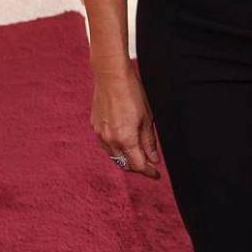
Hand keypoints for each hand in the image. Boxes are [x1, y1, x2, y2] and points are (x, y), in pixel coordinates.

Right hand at [91, 64, 160, 178]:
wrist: (111, 76)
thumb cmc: (132, 93)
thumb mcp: (146, 118)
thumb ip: (149, 141)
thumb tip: (153, 158)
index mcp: (125, 139)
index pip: (138, 165)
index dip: (149, 172)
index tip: (156, 174)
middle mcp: (110, 140)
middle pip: (124, 163)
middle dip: (137, 167)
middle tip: (149, 165)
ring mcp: (100, 134)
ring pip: (114, 155)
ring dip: (126, 158)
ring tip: (138, 154)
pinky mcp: (95, 126)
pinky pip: (106, 144)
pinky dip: (116, 148)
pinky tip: (124, 142)